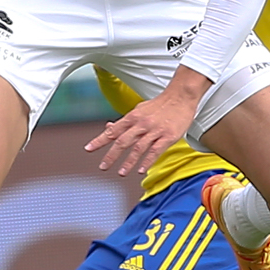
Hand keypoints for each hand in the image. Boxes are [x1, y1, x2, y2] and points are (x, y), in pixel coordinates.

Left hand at [85, 77, 204, 175]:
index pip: (113, 131)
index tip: (89, 149)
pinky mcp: (168, 136)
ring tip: (121, 173)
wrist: (180, 97)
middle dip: (111, 155)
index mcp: (132, 117)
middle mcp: (141, 124)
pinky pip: (155, 150)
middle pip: (123, 141)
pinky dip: (147, 161)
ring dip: (128, 162)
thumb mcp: (138, 110)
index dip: (100, 140)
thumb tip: (108, 127)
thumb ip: (124, 121)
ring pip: (138, 148)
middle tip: (103, 166)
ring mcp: (155, 130)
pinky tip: (140, 170)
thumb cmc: (159, 105)